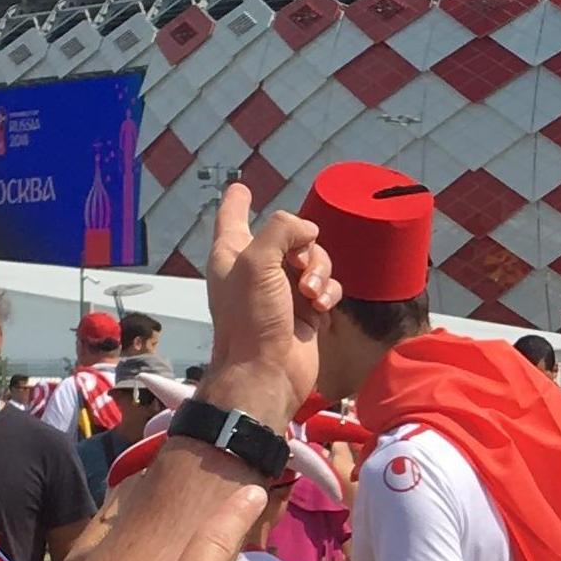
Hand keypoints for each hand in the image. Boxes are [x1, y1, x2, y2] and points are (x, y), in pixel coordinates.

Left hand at [200, 184, 334, 423]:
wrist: (267, 372)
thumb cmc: (251, 318)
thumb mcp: (256, 261)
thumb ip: (282, 230)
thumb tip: (308, 231)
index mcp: (233, 252)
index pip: (232, 216)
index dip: (238, 200)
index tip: (241, 188)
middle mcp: (257, 268)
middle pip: (292, 235)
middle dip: (306, 247)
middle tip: (300, 268)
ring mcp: (284, 290)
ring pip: (315, 260)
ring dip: (320, 272)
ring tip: (311, 295)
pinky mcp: (307, 311)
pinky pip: (327, 287)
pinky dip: (328, 293)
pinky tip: (320, 308)